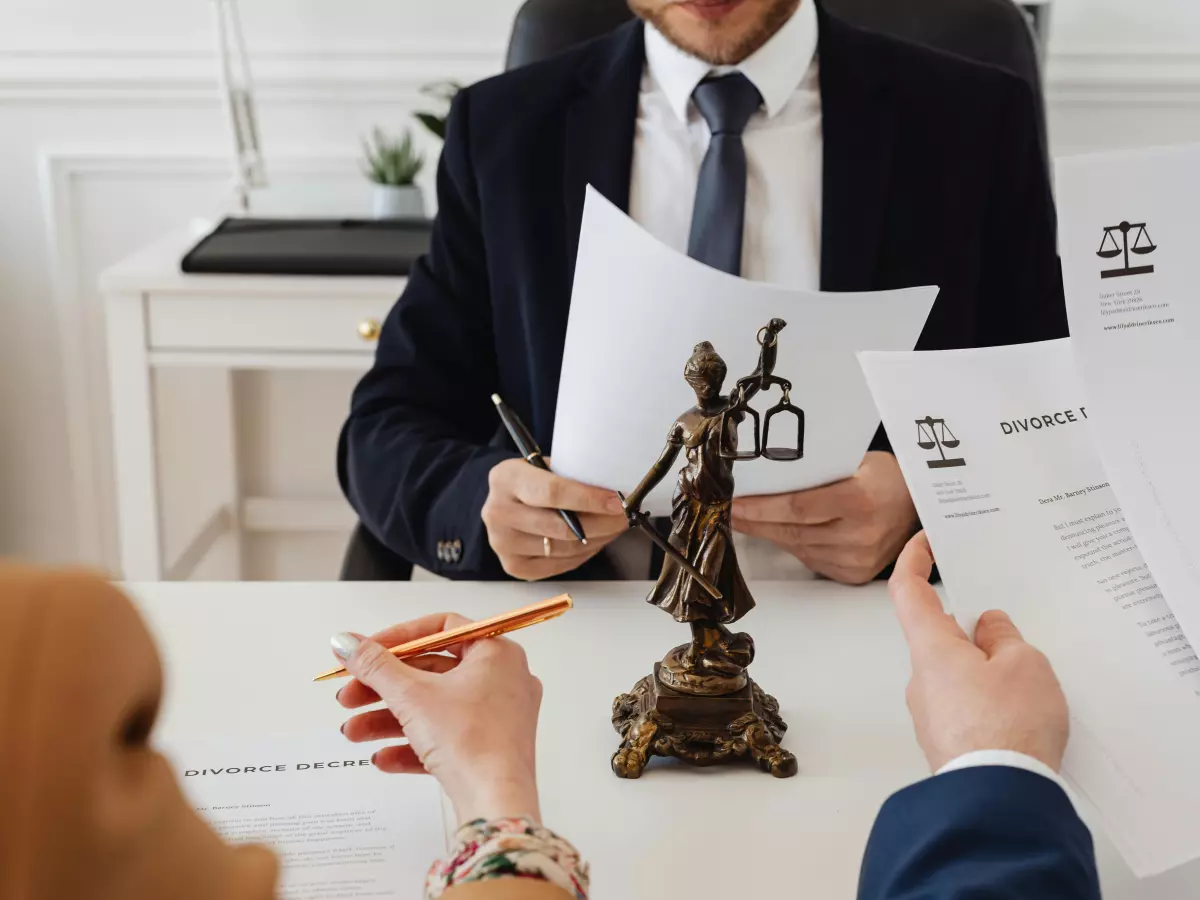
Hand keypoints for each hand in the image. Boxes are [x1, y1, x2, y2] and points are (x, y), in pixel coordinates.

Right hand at [331, 614, 542, 823]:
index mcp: (496, 653)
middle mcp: (504, 680)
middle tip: (349, 696)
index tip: (366, 652)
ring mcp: (499, 717)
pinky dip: (413, 744)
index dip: (398, 638)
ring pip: (434, 708)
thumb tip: (345, 641)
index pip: (441, 629)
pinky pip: (446, 738)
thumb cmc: (469, 740)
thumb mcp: (411, 696)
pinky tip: (381, 758)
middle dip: (384, 687)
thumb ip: (374, 665)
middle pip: (431, 672)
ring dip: (389, 718)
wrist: (496, 803)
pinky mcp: (490, 749)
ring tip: (352, 732)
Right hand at [482, 457, 626, 579]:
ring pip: (564, 548)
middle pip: (561, 526)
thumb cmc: (532, 481)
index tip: (616, 502)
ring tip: (612, 527)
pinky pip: (560, 564)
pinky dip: (583, 554)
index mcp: (506, 478)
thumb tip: (614, 493)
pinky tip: (594, 540)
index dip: (589, 499)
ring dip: (597, 539)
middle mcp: (498, 512)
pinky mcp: (514, 566)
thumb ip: (572, 477)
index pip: (552, 492)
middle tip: (624, 517)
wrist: (506, 501)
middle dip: (602, 523)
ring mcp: (502, 543)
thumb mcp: (546, 467)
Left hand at [731, 451, 918, 583]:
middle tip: (728, 511)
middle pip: (791, 531)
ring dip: (767, 533)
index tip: (734, 502)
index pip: (797, 507)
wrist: (919, 506)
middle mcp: (861, 535)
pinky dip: (790, 544)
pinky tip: (775, 532)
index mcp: (860, 501)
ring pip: (797, 547)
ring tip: (745, 520)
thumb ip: (815, 472)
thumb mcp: (854, 462)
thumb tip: (766, 476)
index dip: (761, 507)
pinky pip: (810, 558)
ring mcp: (858, 559)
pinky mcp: (854, 574)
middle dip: (754, 521)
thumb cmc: (885, 477)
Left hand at [889, 532, 1069, 771]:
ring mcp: (930, 714)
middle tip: (1012, 631)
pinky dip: (989, 700)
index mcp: (931, 648)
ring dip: (986, 669)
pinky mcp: (946, 742)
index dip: (913, 560)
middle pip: (940, 636)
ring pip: (956, 673)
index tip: (924, 541)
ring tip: (1029, 680)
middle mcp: (920, 678)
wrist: (999, 801)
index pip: (909, 591)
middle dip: (974, 630)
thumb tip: (988, 629)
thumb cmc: (1008, 727)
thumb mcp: (1024, 665)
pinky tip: (1021, 712)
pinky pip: (966, 706)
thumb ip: (1004, 637)